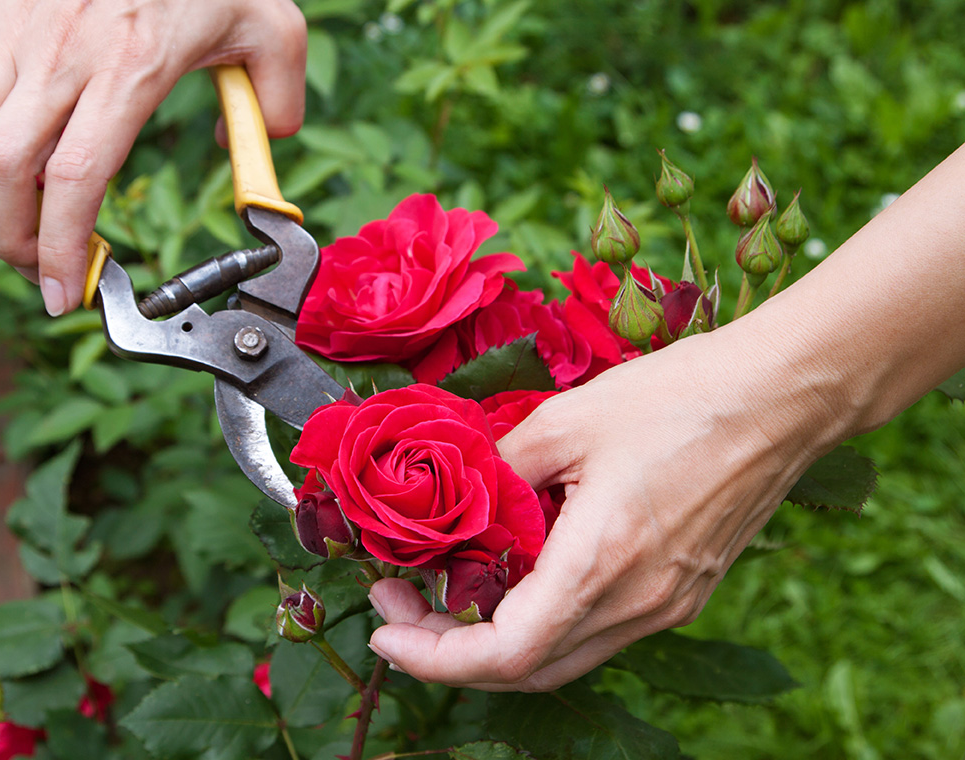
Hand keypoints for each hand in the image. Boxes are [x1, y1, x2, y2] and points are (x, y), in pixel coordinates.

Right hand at [0, 0, 306, 314]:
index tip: (67, 293)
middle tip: (37, 270)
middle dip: (10, 240)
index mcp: (133, 67)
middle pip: (7, 169)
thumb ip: (276, 100)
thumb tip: (252, 152)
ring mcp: (16, 32)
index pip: (79, 179)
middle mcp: (65, 53)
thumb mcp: (270, 26)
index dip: (63, 249)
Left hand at [366, 326, 844, 690]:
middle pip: (528, 671)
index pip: (505, 654)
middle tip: (401, 604)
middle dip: (450, 652)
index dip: (433, 657)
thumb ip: (499, 466)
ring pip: (562, 657)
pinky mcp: (682, 592)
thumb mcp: (567, 419)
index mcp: (602, 561)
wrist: (783, 396)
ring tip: (446, 593)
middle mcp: (638, 602)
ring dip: (495, 641)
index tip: (385, 628)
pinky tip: (516, 576)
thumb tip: (452, 492)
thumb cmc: (681, 396)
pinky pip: (598, 630)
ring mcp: (666, 605)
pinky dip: (543, 621)